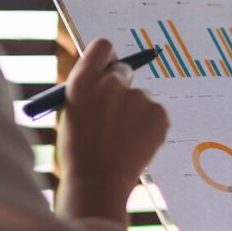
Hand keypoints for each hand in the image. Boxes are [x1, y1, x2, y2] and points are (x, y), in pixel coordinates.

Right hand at [56, 39, 169, 220]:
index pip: (103, 46)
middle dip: (120, 86)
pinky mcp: (158, 113)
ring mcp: (137, 98)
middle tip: (114, 113)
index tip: (108, 67)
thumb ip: (91, 90)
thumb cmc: (78, 151)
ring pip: (139, 97)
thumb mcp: (73, 113)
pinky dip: (147, 126)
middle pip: (123, 70)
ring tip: (119, 140)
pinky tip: (133, 144)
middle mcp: (111, 83)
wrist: (97, 184)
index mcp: (83, 81)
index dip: (106, 57)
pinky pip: (154, 113)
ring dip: (133, 111)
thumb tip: (111, 72)